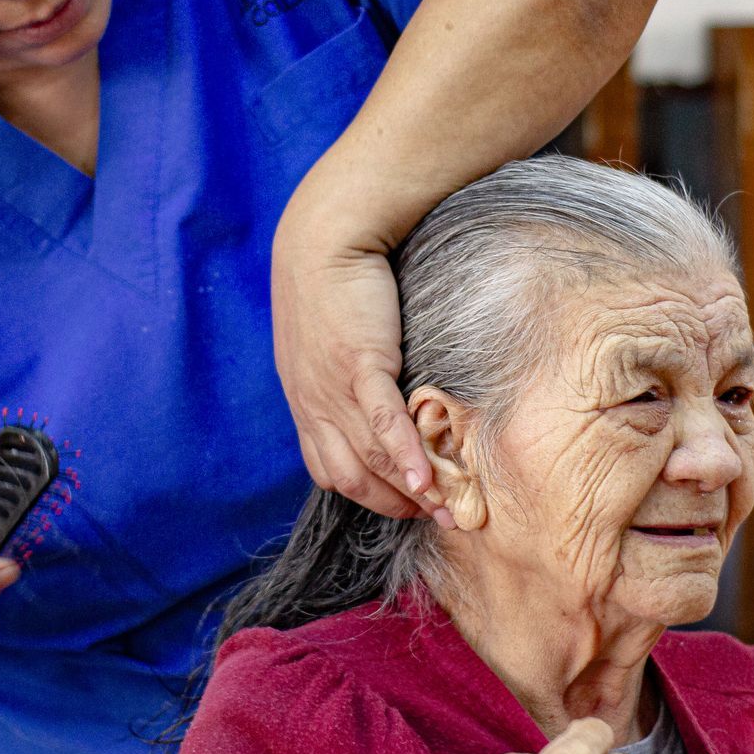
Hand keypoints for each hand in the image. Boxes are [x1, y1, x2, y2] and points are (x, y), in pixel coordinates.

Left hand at [270, 199, 447, 521]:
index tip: (406, 504)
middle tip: (436, 517)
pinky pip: (384, 424)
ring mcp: (334, 390)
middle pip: (353, 476)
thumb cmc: (333, 282)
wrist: (326, 236)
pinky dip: (406, 458)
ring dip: (411, 491)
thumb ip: (341, 378)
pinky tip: (428, 481)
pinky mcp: (360, 366)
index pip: (331, 470)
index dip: (369, 495)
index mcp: (305, 401)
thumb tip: (375, 404)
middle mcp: (314, 404)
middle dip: (395, 504)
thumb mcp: (323, 342)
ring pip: (372, 458)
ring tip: (448, 508)